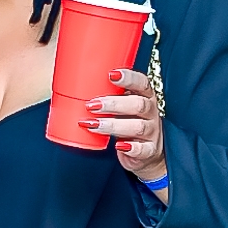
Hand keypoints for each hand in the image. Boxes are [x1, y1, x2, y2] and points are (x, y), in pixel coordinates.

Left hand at [85, 68, 165, 183]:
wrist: (145, 153)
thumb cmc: (128, 124)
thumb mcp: (122, 108)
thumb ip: (108, 98)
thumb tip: (76, 90)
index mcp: (145, 97)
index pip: (142, 83)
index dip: (129, 78)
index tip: (111, 75)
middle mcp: (151, 112)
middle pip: (138, 104)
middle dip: (114, 104)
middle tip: (91, 105)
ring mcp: (152, 132)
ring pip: (137, 126)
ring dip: (113, 125)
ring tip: (93, 125)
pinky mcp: (149, 151)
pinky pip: (142, 149)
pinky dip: (131, 148)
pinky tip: (118, 146)